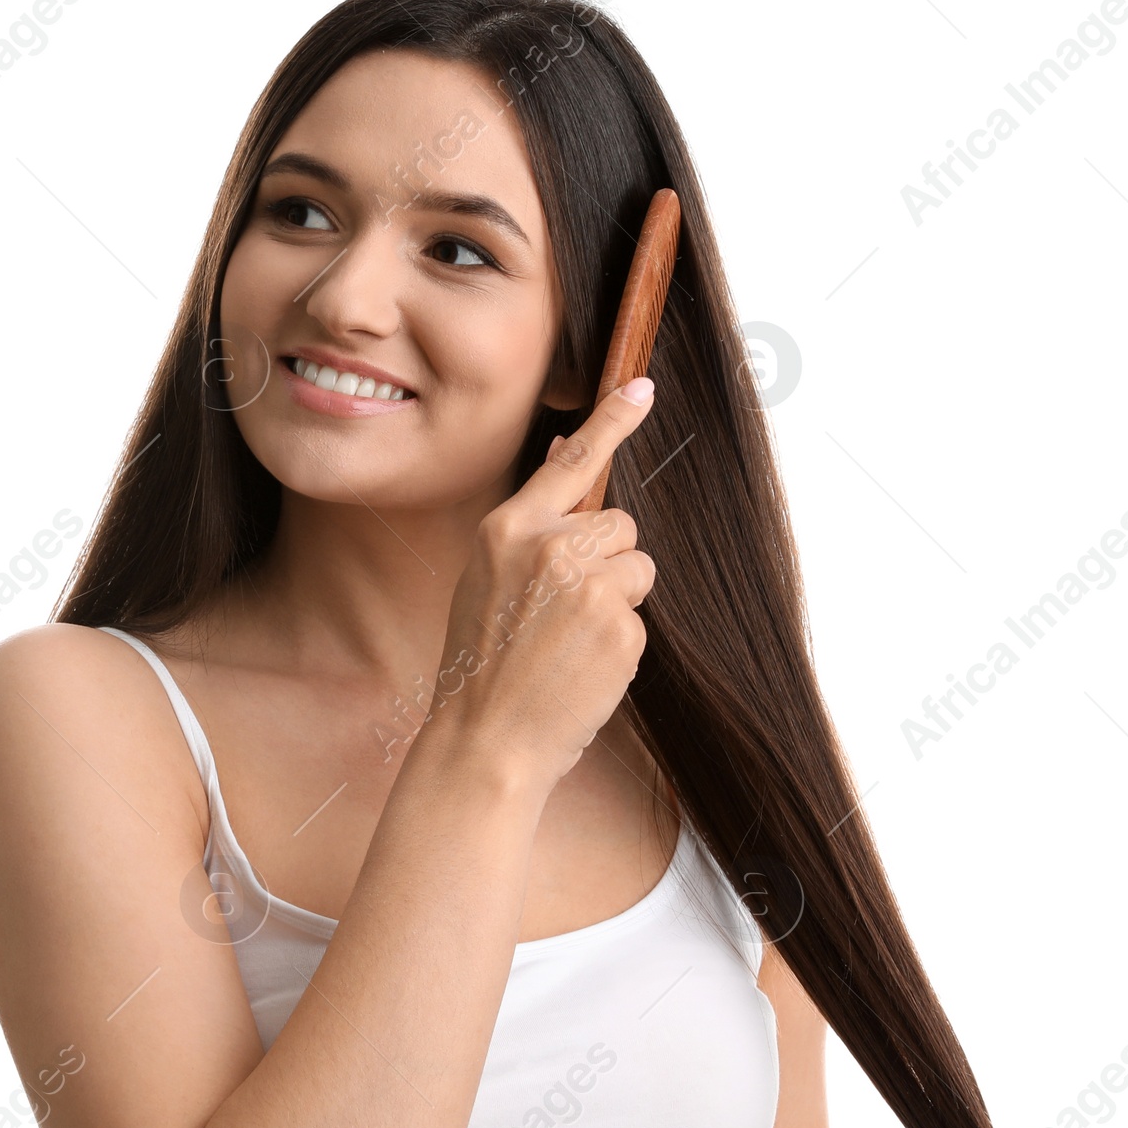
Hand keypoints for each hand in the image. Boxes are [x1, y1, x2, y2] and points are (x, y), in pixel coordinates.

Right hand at [413, 379, 656, 797]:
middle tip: (564, 611)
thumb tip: (562, 455)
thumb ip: (527, 523)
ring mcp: (589, 586)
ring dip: (616, 599)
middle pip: (619, 524)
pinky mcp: (620, 627)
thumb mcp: (486, 577)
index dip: (613, 420)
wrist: (487, 739)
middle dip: (607, 560)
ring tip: (570, 640)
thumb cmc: (483, 661)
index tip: (644, 388)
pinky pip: (638, 616)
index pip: (573, 461)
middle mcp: (550, 547)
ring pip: (637, 568)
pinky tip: (581, 666)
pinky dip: (618, 641)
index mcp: (509, 527)